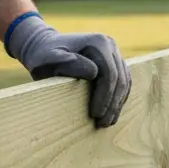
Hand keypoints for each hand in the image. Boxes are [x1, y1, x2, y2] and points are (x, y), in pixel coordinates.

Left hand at [5, 14, 131, 126]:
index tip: (94, 115)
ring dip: (117, 104)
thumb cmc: (43, 56)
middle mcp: (110, 45)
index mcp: (98, 43)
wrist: (43, 46)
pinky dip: (118, 98)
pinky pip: (123, 81)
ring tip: (107, 122)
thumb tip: (93, 72)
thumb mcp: (48, 59)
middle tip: (102, 124)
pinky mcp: (114, 61)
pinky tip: (110, 113)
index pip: (109, 74)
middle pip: (120, 78)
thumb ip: (66, 63)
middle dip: (112, 104)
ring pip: (125, 81)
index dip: (104, 97)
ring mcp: (114, 52)